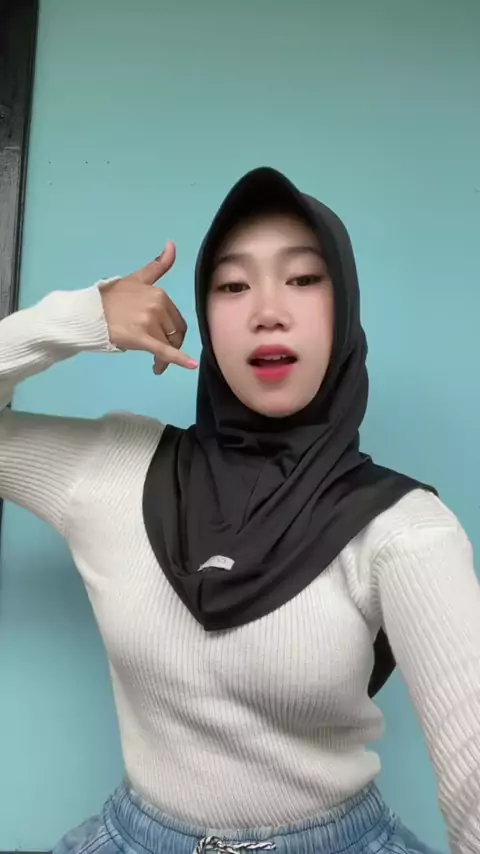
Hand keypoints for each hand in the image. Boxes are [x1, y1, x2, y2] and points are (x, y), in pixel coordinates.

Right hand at [100, 242, 196, 374]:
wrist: (89, 313)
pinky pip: (164, 351)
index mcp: (159, 293)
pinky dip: (180, 359)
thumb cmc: (111, 298)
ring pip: (168, 344)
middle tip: (160, 356)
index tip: (166, 340)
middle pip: (175, 333)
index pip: (176, 319)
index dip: (173, 332)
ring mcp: (149, 321)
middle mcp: (157, 305)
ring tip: (156, 364)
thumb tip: (172, 244)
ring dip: (165, 358)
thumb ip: (157, 266)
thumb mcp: (136, 279)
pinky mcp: (141, 338)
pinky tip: (190, 366)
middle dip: (171, 345)